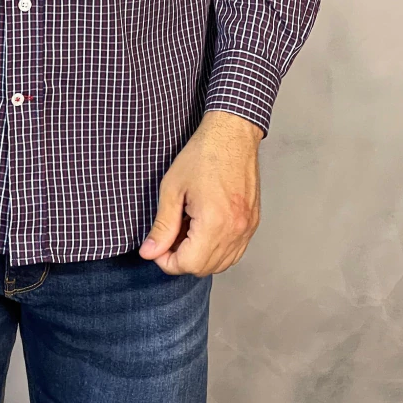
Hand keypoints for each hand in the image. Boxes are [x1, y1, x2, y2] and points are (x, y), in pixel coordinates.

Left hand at [138, 110, 262, 276]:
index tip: (157, 246)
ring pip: (221, 264)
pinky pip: (234, 251)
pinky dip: (217, 249)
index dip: (166, 260)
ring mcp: (247, 228)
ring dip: (200, 256)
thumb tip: (150, 252)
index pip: (187, 264)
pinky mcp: (253, 223)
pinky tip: (204, 229)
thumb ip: (162, 225)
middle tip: (169, 235)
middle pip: (204, 268)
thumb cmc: (202, 155)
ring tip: (187, 229)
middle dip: (181, 259)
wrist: (232, 134)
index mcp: (214, 222)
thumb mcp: (172, 188)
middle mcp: (235, 230)